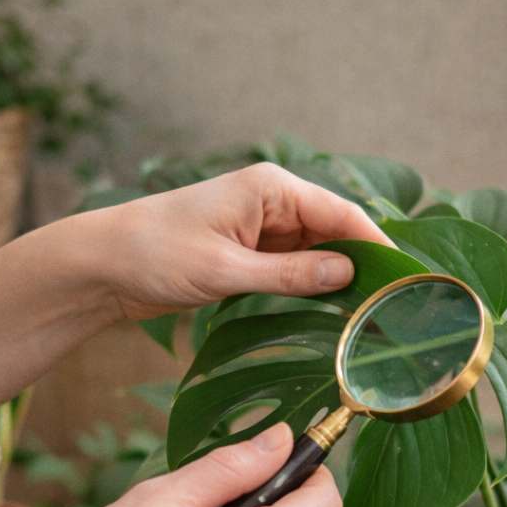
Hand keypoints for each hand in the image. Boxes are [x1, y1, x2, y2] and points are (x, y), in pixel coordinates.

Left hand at [90, 161, 394, 318]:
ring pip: (317, 253)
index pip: (342, 215)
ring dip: (337, 281)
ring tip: (365, 317)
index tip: (405, 281)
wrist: (101, 264)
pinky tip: (328, 314)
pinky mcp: (250, 252)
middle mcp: (271, 201)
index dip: (378, 247)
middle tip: (390, 310)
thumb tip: (348, 274)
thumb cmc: (155, 254)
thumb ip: (290, 274)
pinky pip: (294, 268)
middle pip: (335, 233)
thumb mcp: (226, 270)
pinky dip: (311, 288)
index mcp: (270, 188)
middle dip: (361, 267)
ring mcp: (261, 228)